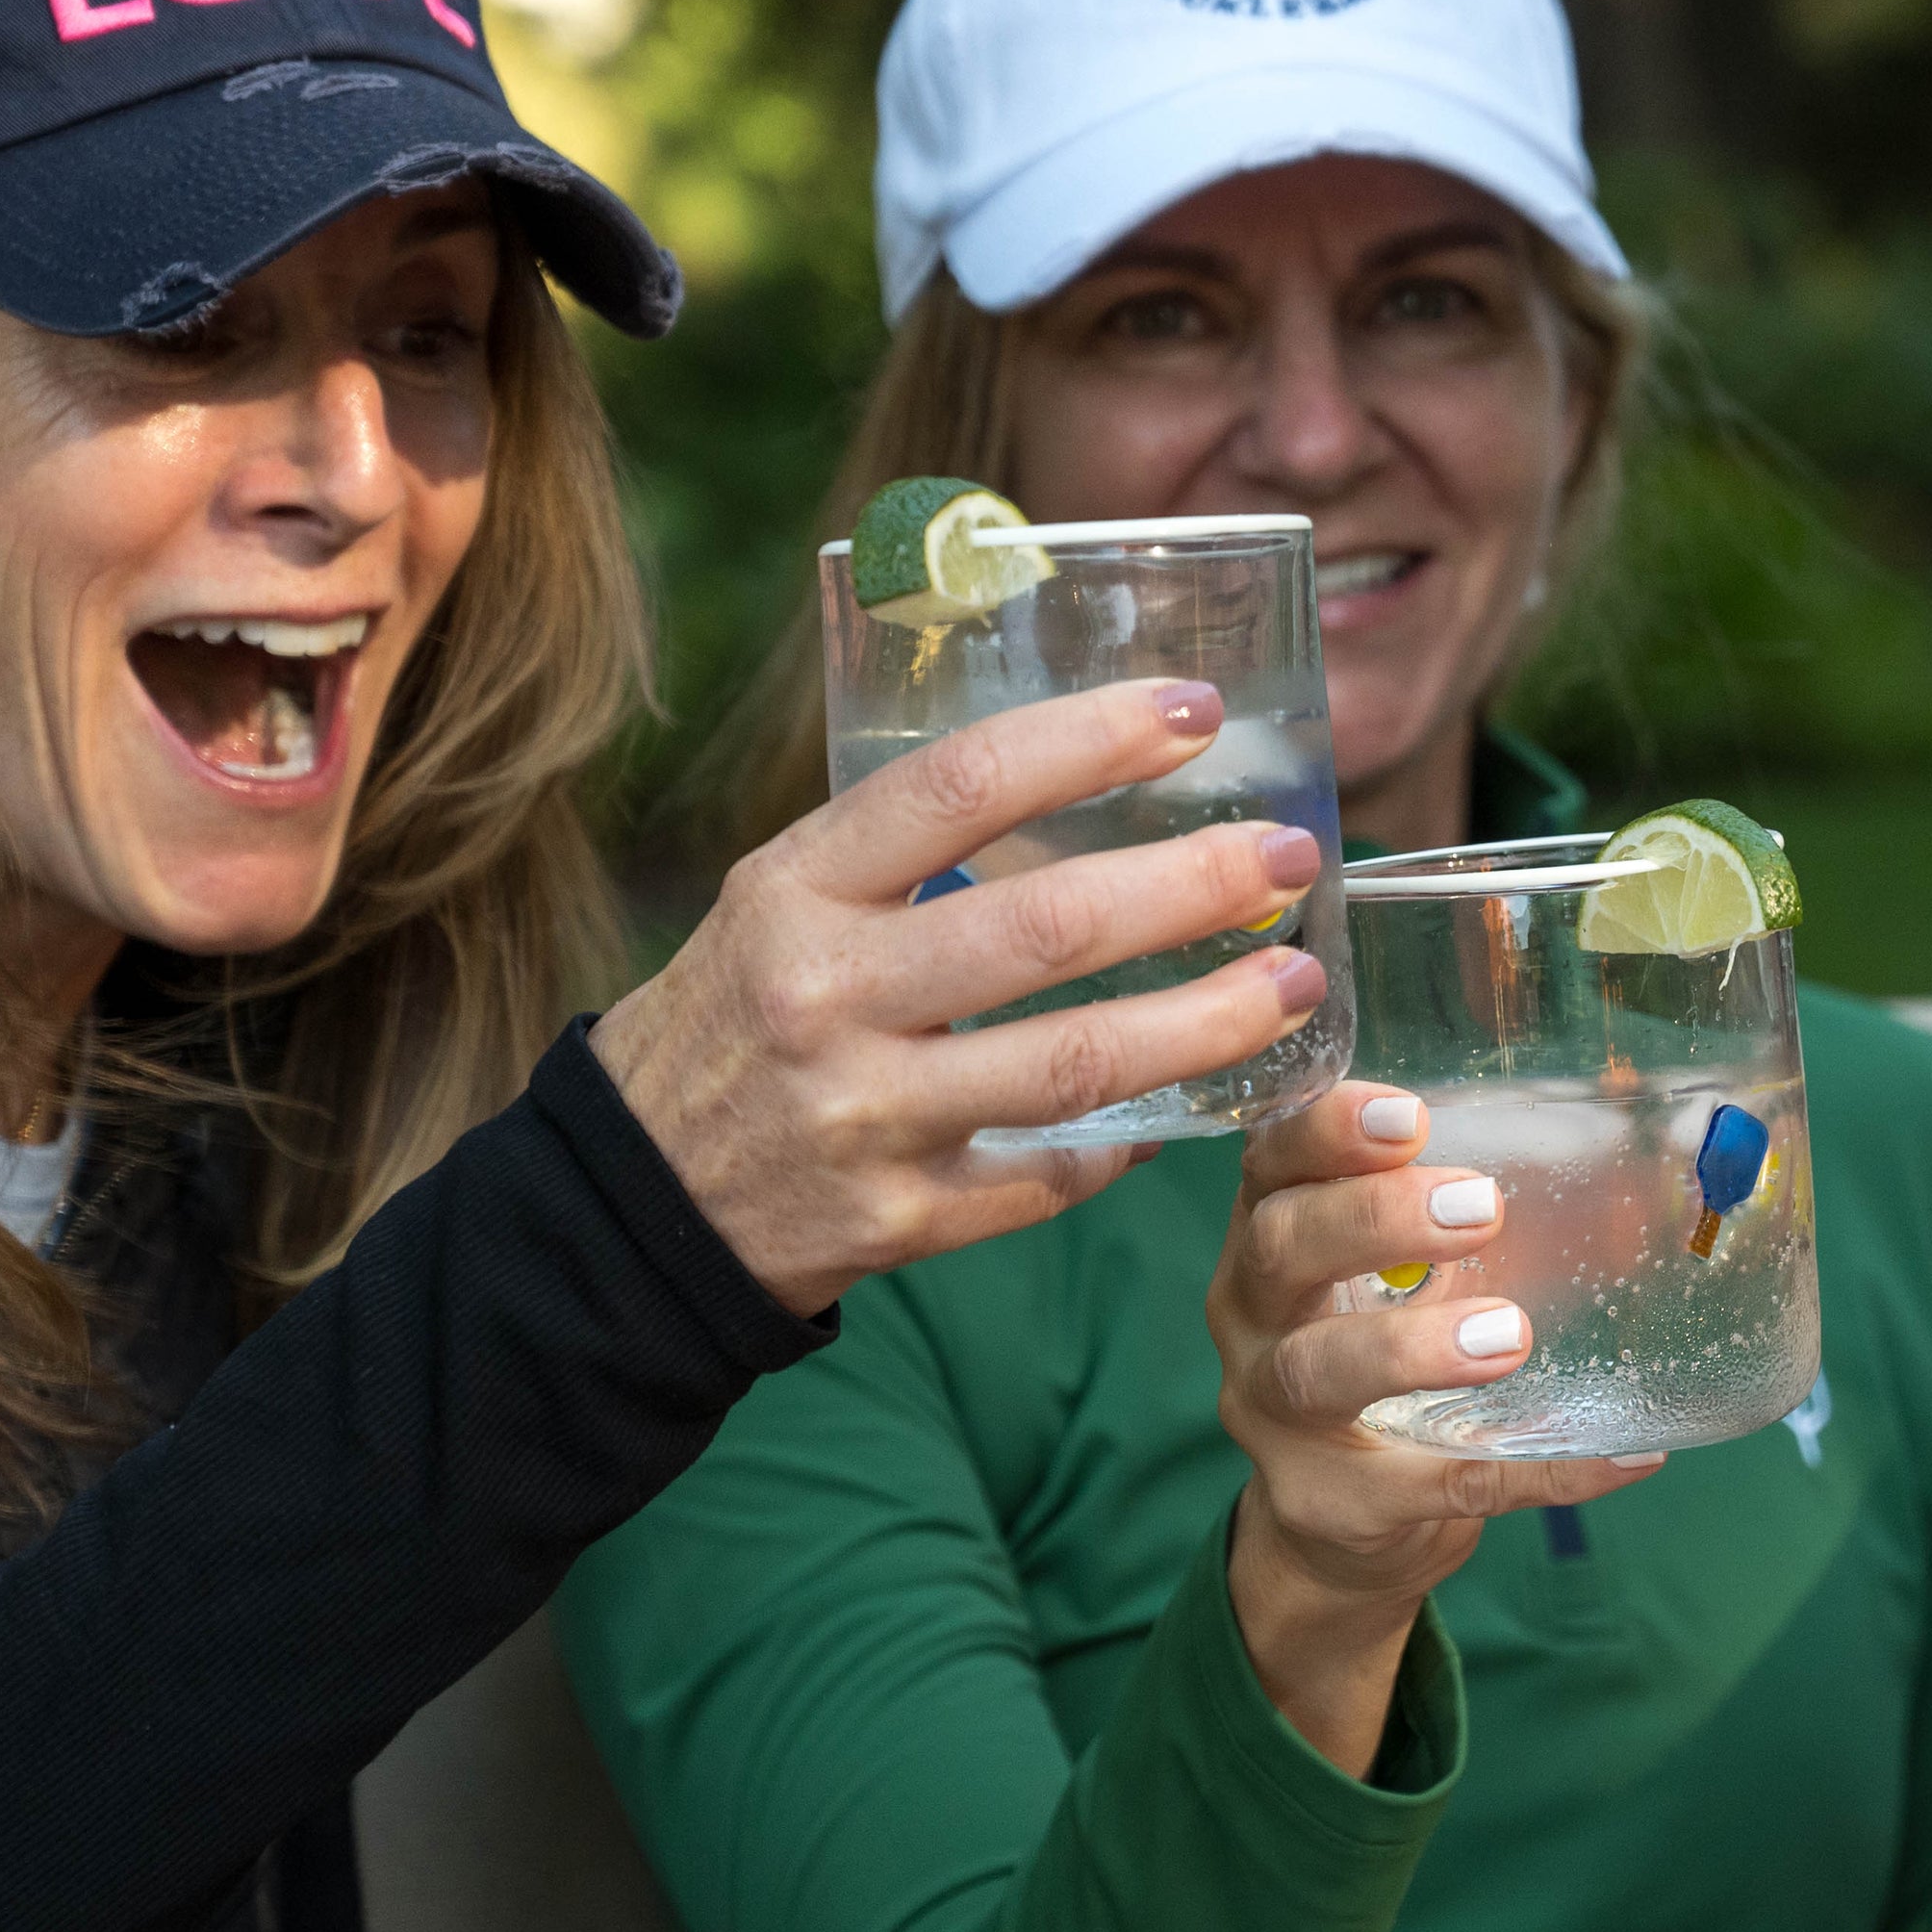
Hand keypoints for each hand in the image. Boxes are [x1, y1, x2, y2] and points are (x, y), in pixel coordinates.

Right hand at [592, 677, 1328, 1320]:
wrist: (635, 1202)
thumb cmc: (741, 1017)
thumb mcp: (781, 902)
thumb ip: (904, 850)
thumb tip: (1093, 778)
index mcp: (794, 888)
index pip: (960, 784)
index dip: (1089, 738)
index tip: (1194, 711)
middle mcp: (824, 995)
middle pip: (1046, 926)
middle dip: (1191, 884)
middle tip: (1289, 855)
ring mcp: (863, 1117)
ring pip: (1076, 1064)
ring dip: (1209, 1022)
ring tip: (1296, 984)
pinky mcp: (898, 1221)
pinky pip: (1052, 1177)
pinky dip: (1131, 1140)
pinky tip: (1193, 1103)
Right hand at [1210, 1083, 1661, 1775]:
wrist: (1334, 1529)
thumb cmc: (1380, 1362)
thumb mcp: (1403, 1282)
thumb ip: (1480, 1230)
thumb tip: (1646, 1193)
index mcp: (1272, 1237)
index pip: (1270, 1161)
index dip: (1325, 1131)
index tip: (1408, 1115)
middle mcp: (1251, 1318)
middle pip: (1279, 1247)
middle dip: (1374, 1218)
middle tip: (1481, 1209)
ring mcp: (1275, 1419)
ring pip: (1317, 1370)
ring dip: (1410, 1347)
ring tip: (1507, 1334)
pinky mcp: (1331, 1506)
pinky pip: (1434, 1486)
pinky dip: (1537, 1471)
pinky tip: (1621, 1457)